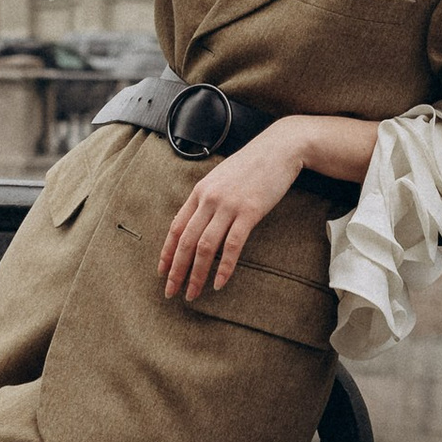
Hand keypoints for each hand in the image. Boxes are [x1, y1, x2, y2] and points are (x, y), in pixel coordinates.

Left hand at [154, 109, 381, 298]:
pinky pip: (232, 246)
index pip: (176, 227)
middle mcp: (209, 199)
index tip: (162, 272)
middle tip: (171, 292)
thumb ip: (208, 199)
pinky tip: (219, 283)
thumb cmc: (252, 165)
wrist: (279, 148)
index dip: (167, 252)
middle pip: (186, 241)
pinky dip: (224, 267)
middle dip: (176, 270)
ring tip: (193, 293)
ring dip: (196, 274)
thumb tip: (198, 223)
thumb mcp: (222, 178)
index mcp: (200, 191)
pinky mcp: (249, 212)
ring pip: (205, 247)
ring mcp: (228, 205)